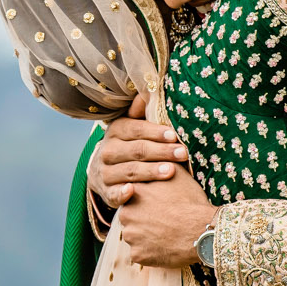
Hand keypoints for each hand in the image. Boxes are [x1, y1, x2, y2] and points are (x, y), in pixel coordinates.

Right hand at [91, 93, 189, 207]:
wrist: (104, 173)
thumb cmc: (129, 146)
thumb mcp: (133, 127)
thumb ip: (142, 112)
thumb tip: (149, 90)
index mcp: (116, 131)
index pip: (136, 129)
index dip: (155, 132)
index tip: (174, 135)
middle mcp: (108, 151)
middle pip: (136, 151)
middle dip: (161, 151)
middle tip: (182, 153)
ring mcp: (106, 173)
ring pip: (129, 171)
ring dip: (149, 171)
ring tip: (171, 171)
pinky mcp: (106, 193)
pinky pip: (113, 194)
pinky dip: (121, 193)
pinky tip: (131, 191)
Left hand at [118, 170, 215, 268]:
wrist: (202, 230)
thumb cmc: (191, 201)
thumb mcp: (177, 174)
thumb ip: (161, 164)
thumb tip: (159, 154)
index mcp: (133, 193)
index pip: (130, 196)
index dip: (146, 201)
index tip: (158, 205)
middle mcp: (126, 214)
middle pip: (130, 217)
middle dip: (142, 219)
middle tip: (163, 220)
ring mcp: (131, 236)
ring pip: (135, 236)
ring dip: (145, 236)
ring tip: (166, 233)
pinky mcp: (138, 255)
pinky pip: (141, 253)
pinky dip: (150, 252)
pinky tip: (165, 246)